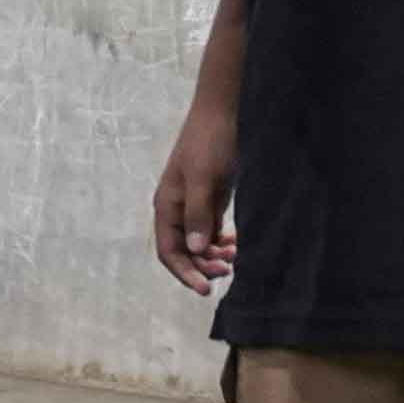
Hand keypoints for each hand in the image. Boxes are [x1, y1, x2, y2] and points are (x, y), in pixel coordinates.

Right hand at [150, 104, 240, 297]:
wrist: (224, 113)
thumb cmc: (210, 142)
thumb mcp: (204, 179)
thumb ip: (198, 214)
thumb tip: (194, 250)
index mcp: (167, 206)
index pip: (169, 251)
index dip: (185, 273)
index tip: (207, 289)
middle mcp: (177, 210)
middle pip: (184, 252)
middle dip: (203, 265)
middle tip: (229, 269)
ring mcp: (194, 206)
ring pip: (200, 244)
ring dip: (214, 255)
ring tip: (235, 256)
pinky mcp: (211, 200)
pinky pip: (212, 231)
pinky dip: (222, 242)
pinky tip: (236, 243)